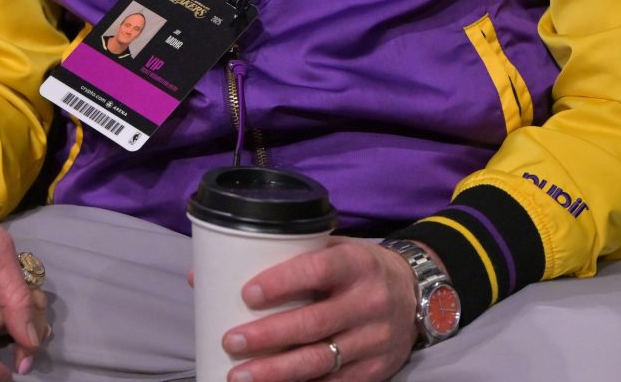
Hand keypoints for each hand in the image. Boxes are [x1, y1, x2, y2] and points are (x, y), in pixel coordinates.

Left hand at [215, 238, 421, 381]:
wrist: (415, 294)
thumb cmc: (356, 269)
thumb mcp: (332, 251)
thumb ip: (280, 259)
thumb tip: (204, 276)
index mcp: (356, 264)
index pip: (318, 270)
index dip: (282, 282)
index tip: (247, 294)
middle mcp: (369, 302)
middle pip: (314, 323)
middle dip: (268, 336)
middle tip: (231, 341)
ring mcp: (374, 340)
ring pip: (320, 361)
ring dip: (276, 372)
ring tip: (239, 376)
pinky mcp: (375, 370)